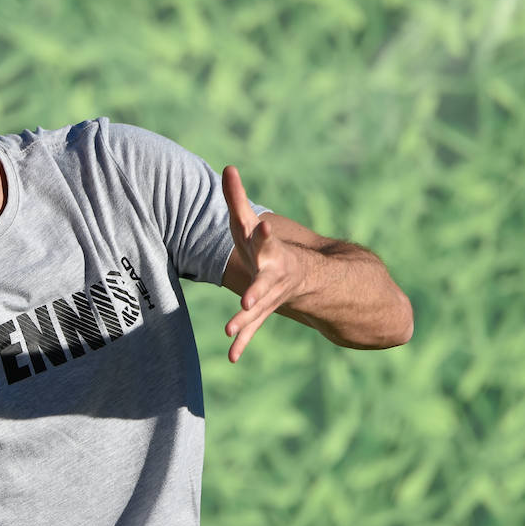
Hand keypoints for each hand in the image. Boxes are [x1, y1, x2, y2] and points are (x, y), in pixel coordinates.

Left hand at [221, 166, 312, 362]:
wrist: (296, 273)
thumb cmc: (261, 243)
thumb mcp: (249, 222)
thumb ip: (237, 197)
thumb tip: (228, 167)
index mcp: (268, 249)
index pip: (264, 238)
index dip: (264, 232)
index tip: (263, 226)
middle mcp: (274, 273)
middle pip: (265, 281)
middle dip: (258, 289)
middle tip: (247, 300)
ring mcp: (270, 295)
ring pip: (258, 309)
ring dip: (244, 319)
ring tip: (229, 329)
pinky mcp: (263, 311)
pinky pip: (254, 329)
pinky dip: (243, 342)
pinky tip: (232, 358)